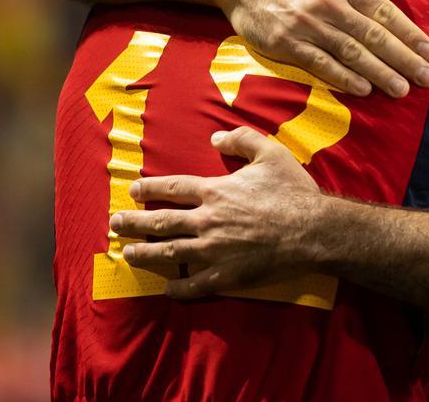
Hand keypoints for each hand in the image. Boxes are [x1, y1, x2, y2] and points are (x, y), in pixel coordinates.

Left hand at [112, 127, 324, 298]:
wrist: (313, 231)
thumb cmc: (293, 191)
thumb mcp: (270, 153)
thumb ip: (241, 140)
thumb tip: (214, 139)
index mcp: (216, 191)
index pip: (172, 188)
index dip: (150, 188)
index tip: (133, 190)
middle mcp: (207, 220)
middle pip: (161, 222)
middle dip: (134, 222)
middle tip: (115, 224)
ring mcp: (214, 251)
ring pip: (169, 253)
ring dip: (145, 253)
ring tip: (127, 253)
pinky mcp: (226, 276)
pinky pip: (194, 285)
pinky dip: (177, 288)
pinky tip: (166, 288)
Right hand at [221, 0, 428, 97]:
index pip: (384, 11)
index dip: (409, 33)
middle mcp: (329, 3)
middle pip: (374, 35)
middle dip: (403, 59)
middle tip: (426, 78)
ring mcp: (308, 24)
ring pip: (352, 53)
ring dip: (379, 73)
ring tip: (401, 89)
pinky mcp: (287, 43)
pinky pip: (321, 63)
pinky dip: (344, 78)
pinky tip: (363, 89)